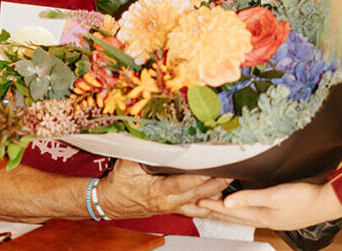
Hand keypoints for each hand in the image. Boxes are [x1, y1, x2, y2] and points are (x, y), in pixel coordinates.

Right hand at [96, 159, 230, 219]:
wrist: (110, 203)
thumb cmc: (118, 183)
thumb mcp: (126, 163)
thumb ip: (141, 149)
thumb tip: (150, 131)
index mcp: (157, 191)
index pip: (182, 184)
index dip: (198, 176)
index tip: (211, 168)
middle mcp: (167, 202)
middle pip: (197, 194)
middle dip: (215, 183)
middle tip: (230, 171)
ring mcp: (172, 208)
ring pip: (199, 203)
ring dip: (214, 193)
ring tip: (230, 180)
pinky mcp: (173, 209)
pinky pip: (195, 209)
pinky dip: (208, 203)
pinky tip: (220, 196)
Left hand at [200, 181, 341, 229]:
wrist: (326, 202)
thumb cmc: (302, 199)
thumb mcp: (273, 196)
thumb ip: (250, 198)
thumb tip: (227, 202)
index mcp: (260, 215)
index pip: (231, 211)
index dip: (214, 206)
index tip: (198, 201)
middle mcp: (264, 218)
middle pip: (234, 215)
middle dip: (216, 210)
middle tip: (200, 206)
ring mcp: (272, 216)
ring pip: (243, 214)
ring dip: (229, 210)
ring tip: (216, 207)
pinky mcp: (279, 210)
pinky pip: (254, 210)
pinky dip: (244, 207)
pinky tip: (245, 205)